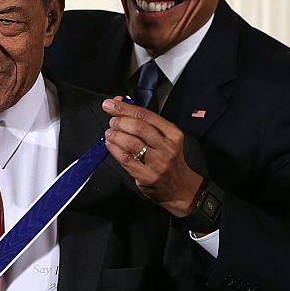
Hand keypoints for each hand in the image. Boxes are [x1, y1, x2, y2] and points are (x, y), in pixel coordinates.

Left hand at [102, 97, 203, 216]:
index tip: (111, 104)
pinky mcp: (147, 176)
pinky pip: (126, 159)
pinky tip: (110, 144)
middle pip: (139, 127)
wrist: (179, 187)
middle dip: (120, 121)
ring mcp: (157, 163)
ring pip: (131, 143)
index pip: (146, 115)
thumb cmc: (168, 159)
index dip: (125, 108)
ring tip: (110, 132)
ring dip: (116, 135)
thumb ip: (144, 121)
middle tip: (112, 121)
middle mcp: (167, 147)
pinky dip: (114, 149)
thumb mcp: (164, 137)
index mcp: (173, 134)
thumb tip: (121, 103)